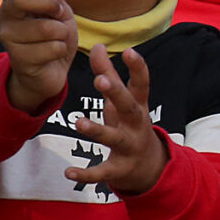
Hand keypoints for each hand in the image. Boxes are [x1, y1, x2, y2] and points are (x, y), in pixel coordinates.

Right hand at [0, 0, 76, 113]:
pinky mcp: (19, 59)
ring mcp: (9, 39)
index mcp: (12, 1)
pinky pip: (52, 48)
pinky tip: (54, 53)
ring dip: (62, 33)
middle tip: (59, 14)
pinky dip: (61, 49)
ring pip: (45, 27)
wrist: (51, 70)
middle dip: (50, 4)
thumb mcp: (60, 13)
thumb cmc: (54, 36)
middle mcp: (5, 18)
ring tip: (58, 38)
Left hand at [66, 45, 167, 195]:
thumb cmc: (130, 126)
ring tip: (80, 123)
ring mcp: (129, 147)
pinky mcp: (119, 169)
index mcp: (137, 106)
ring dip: (98, 131)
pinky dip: (86, 174)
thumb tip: (97, 45)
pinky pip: (102, 172)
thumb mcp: (122, 102)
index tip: (130, 52)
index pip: (141, 85)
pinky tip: (69, 173)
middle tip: (100, 80)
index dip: (137, 68)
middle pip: (128, 107)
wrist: (150, 168)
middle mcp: (136, 125)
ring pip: (114, 138)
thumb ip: (108, 73)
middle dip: (116, 94)